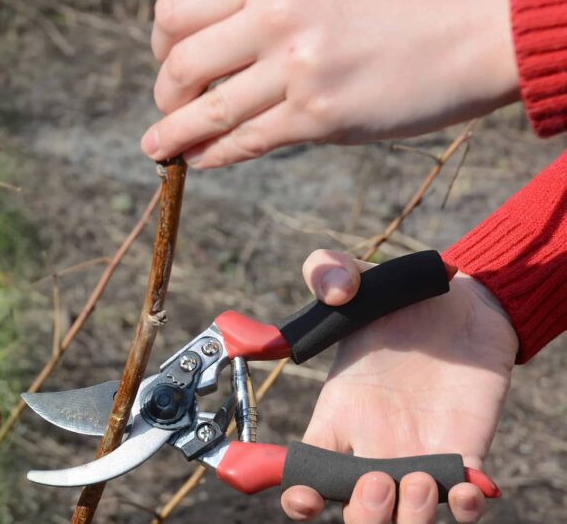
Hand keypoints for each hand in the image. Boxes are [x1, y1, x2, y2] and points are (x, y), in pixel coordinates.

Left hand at [141, 0, 519, 167]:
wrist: (476, 30)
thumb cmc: (404, 0)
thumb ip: (271, 1)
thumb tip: (218, 33)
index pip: (178, 10)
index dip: (161, 39)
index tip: (166, 55)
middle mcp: (275, 15)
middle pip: (180, 62)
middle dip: (164, 90)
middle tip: (168, 103)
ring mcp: (296, 68)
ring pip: (204, 111)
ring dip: (171, 133)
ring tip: (158, 146)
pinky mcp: (318, 116)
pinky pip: (243, 142)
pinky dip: (211, 155)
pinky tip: (199, 159)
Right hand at [280, 250, 517, 522]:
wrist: (467, 302)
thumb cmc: (403, 296)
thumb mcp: (360, 277)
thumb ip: (327, 269)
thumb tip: (332, 290)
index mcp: (339, 415)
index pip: (308, 472)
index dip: (300, 495)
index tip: (305, 495)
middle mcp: (374, 443)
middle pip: (356, 512)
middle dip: (363, 514)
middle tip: (379, 481)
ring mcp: (419, 452)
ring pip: (405, 516)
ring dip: (410, 516)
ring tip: (422, 478)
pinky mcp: (464, 452)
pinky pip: (461, 503)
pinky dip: (463, 506)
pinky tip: (467, 483)